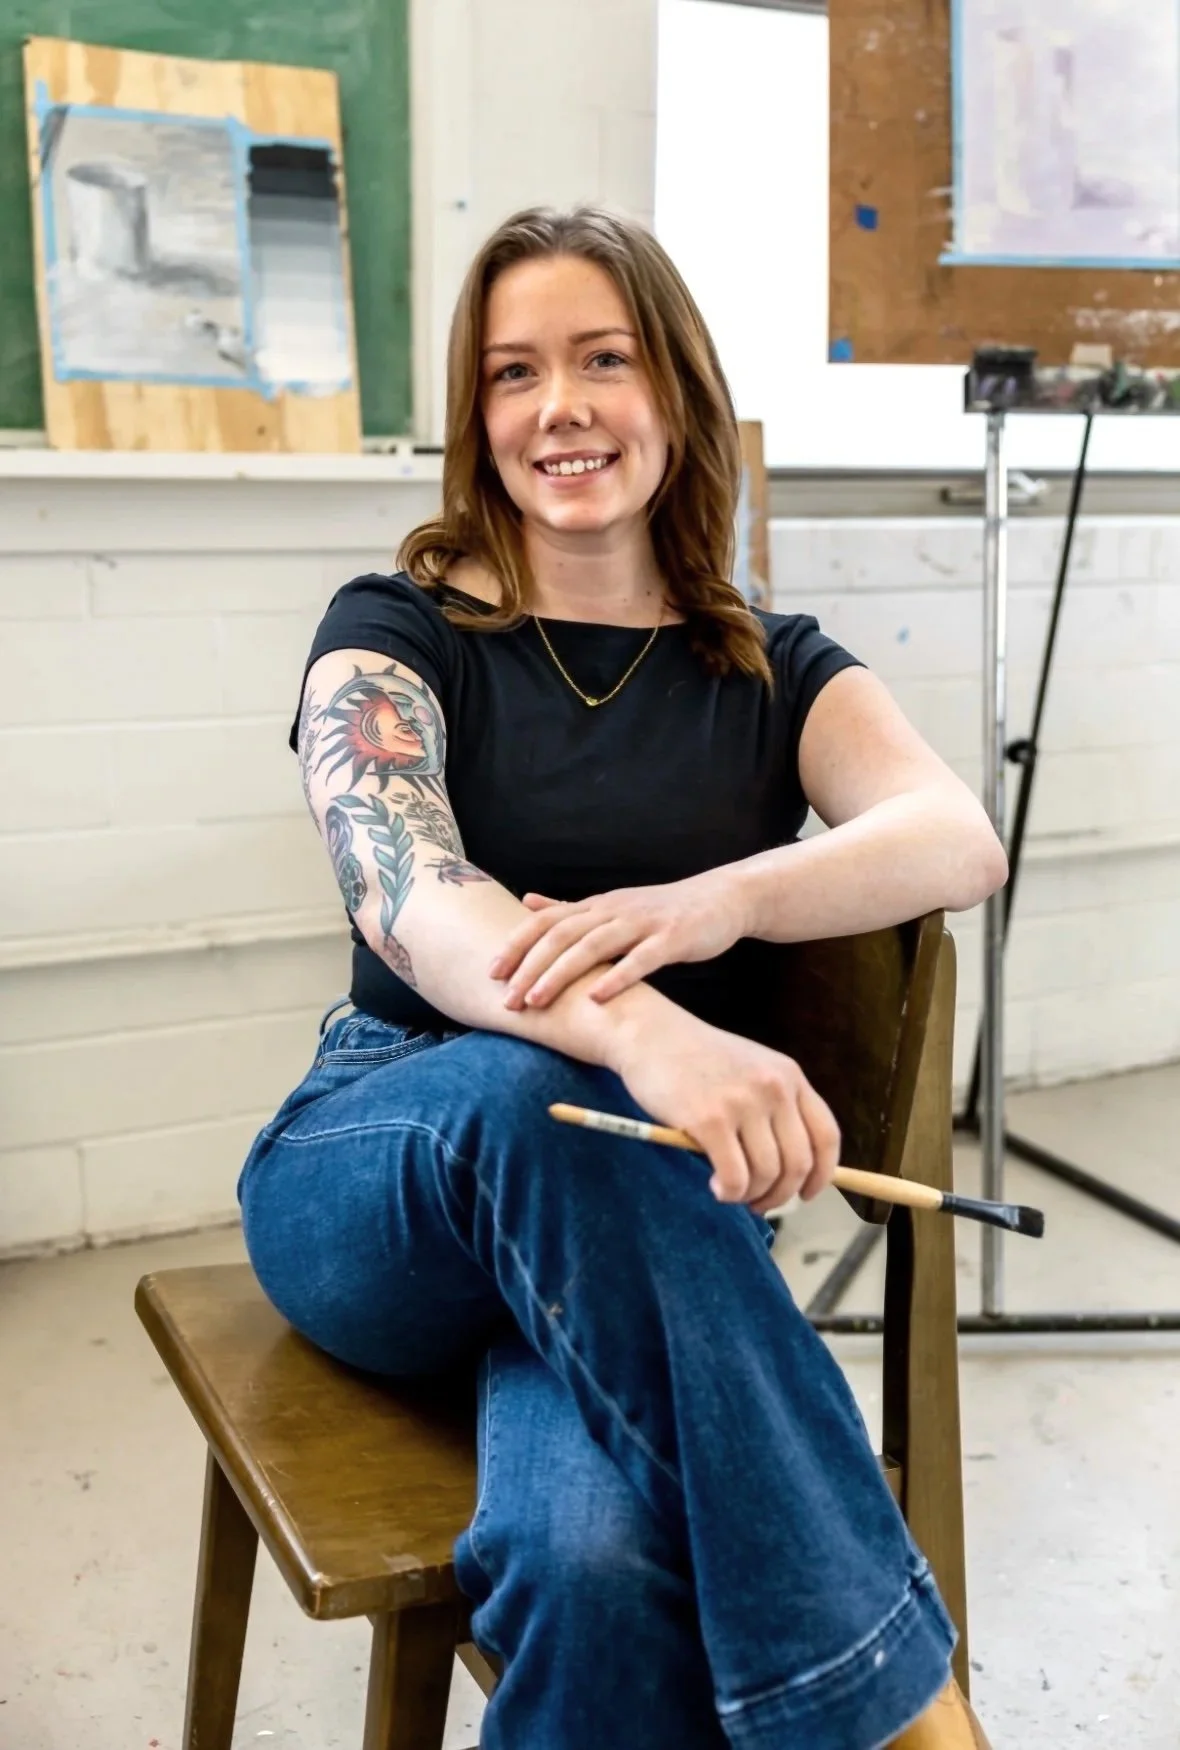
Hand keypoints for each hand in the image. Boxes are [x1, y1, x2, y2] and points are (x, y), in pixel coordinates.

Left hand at [490, 871, 747, 1009]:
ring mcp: (643, 923)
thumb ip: (570, 909)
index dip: (516, 945)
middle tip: (507, 998)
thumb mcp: (612, 906)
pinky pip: (641, 959)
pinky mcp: (673, 938)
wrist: (721, 899)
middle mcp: (614, 911)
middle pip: (561, 936)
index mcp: (597, 907)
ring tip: (537, 1000)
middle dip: (530, 967)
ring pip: (593, 947)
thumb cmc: (662, 910)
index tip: (490, 974)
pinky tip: (597, 998)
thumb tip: (528, 903)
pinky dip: (617, 978)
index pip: (546, 923)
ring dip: (561, 974)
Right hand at [608, 1005, 840, 1213]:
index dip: (823, 1175)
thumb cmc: (697, 1058)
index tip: (806, 1193)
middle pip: (798, 1163)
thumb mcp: (751, 1069)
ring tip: (731, 1193)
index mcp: (789, 1075)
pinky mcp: (710, 1120)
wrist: (650, 1034)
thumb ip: (775, 1106)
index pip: (826, 1136)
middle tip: (759, 1203)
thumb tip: (793, 1169)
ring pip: (767, 1174)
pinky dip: (729, 1192)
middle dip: (781, 1194)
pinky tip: (716, 1188)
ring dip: (752, 1196)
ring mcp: (743, 1103)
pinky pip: (735, 1177)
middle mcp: (774, 1088)